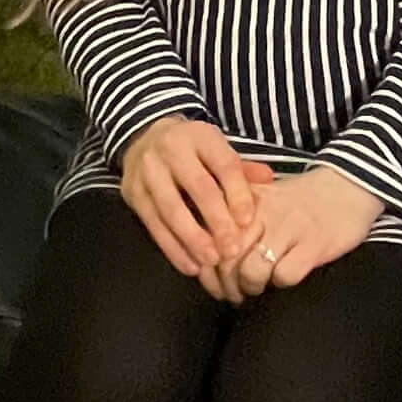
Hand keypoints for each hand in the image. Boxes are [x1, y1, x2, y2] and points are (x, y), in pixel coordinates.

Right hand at [121, 116, 271, 283]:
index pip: (224, 164)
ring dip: (193, 238)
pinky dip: (172, 247)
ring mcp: (148, 171)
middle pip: (198, 187)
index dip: (237, 193)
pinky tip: (190, 265)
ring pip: (171, 209)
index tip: (247, 221)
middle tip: (232, 249)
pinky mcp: (132, 193)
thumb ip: (241, 167)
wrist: (143, 137)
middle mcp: (171, 150)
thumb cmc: (191, 150)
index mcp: (200, 136)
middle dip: (216, 220)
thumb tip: (269, 178)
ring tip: (212, 260)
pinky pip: (153, 224)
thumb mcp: (215, 148)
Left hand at [216, 160, 381, 301]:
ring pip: (252, 271)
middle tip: (234, 294)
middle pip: (226, 259)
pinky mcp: (314, 244)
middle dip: (226, 286)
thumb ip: (231, 219)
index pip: (209, 239)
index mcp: (245, 200)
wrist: (348, 186)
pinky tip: (284, 277)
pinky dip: (281, 283)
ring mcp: (289, 227)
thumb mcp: (260, 199)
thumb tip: (203, 256)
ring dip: (251, 287)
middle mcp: (263, 211)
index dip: (206, 269)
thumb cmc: (297, 201)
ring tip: (257, 288)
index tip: (214, 283)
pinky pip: (285, 275)